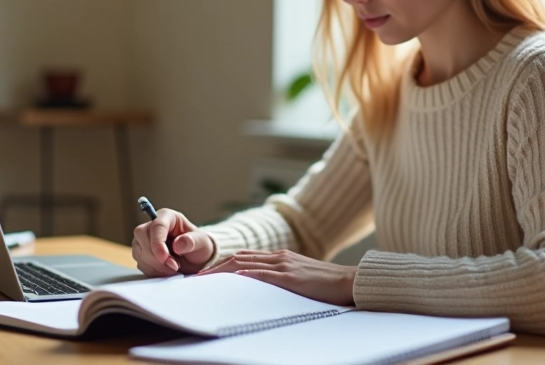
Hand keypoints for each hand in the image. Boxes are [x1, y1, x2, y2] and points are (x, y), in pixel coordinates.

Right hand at [132, 208, 214, 276]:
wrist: (194, 258)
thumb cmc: (197, 245)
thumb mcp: (201, 242)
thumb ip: (192, 241)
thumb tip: (178, 244)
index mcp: (167, 216)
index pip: (156, 226)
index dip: (158, 243)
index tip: (165, 258)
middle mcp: (152, 225)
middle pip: (142, 236)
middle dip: (157, 256)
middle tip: (174, 266)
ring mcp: (144, 239)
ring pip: (139, 251)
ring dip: (155, 265)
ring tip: (173, 268)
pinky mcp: (141, 252)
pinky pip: (141, 263)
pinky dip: (153, 271)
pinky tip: (166, 270)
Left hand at [199, 249, 356, 305]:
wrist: (348, 281)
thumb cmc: (325, 284)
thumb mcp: (298, 278)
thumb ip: (280, 279)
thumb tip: (260, 288)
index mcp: (279, 257)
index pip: (243, 257)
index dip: (222, 265)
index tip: (206, 276)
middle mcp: (278, 257)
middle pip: (238, 258)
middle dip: (215, 268)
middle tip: (197, 280)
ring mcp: (284, 265)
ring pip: (245, 264)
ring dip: (222, 272)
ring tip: (204, 282)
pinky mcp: (291, 277)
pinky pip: (263, 275)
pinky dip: (246, 275)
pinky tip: (233, 279)